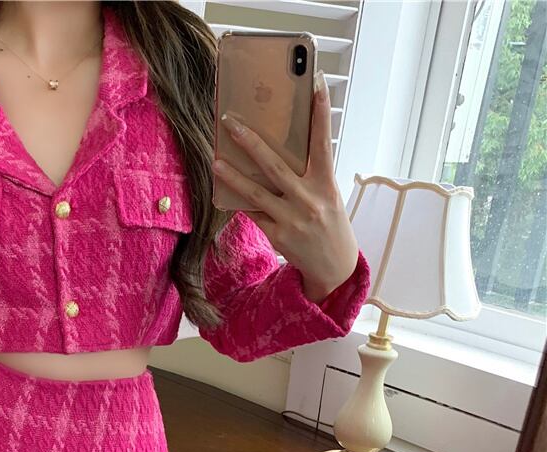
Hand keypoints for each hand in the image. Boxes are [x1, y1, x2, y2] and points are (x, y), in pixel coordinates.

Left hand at [213, 69, 358, 303]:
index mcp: (326, 185)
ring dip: (232, 175)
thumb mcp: (327, 196)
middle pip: (274, 166)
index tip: (314, 83)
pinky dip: (240, 200)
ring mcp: (291, 219)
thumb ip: (308, 175)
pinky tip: (225, 189)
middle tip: (230, 122)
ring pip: (255, 192)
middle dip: (250, 142)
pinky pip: (253, 213)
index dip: (320, 113)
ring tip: (215, 160)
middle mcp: (309, 200)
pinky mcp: (277, 236)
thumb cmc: (329, 223)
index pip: (323, 143)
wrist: (334, 268)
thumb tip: (274, 151)